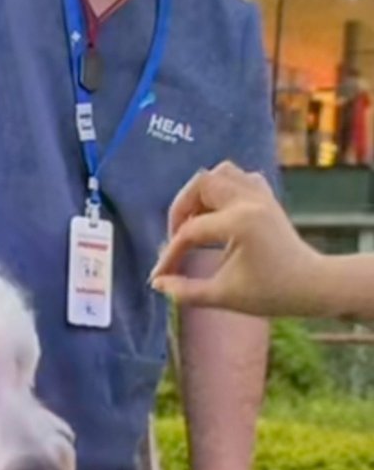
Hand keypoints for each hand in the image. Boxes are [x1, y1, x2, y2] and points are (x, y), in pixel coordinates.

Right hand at [149, 162, 325, 317]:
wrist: (311, 285)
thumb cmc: (270, 293)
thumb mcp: (223, 296)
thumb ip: (185, 291)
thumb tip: (157, 283)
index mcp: (240, 223)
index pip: (191, 231)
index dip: (170, 254)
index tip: (159, 276)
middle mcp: (249, 200)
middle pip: (201, 184)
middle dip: (180, 209)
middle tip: (175, 237)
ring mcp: (260, 194)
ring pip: (220, 173)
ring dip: (200, 194)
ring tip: (195, 221)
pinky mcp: (267, 197)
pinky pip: (239, 177)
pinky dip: (222, 188)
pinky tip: (217, 213)